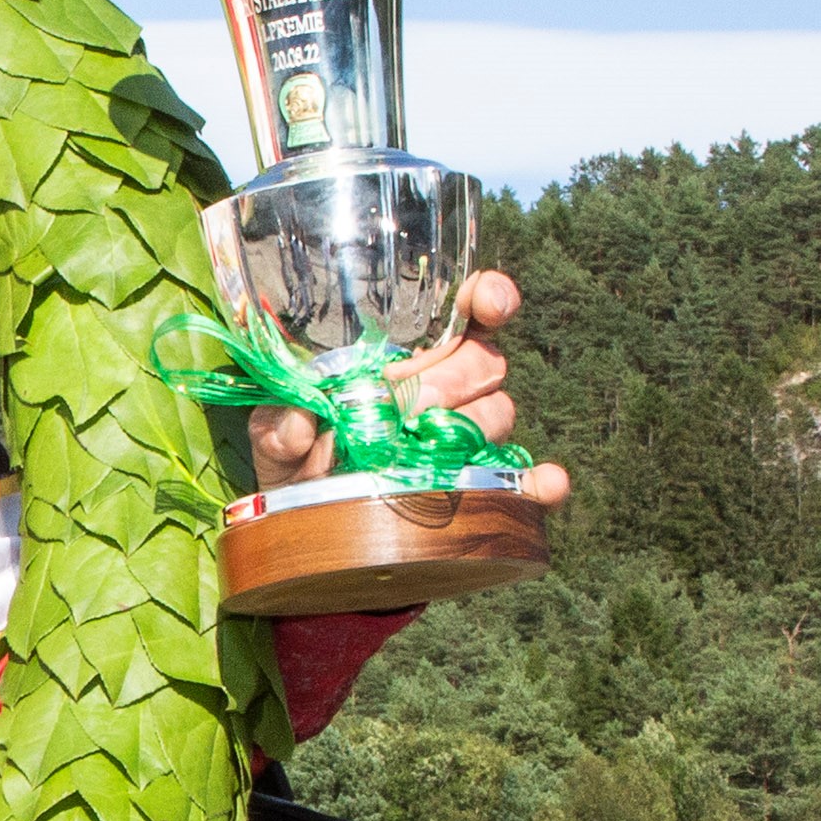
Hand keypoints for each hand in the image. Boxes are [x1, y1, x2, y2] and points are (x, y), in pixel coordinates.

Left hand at [247, 268, 576, 505]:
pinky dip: (540, 483)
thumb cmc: (298, 458)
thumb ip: (279, 424)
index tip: (486, 301)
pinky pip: (526, 484)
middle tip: (408, 406)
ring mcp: (468, 439)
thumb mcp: (275, 434)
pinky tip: (545, 484)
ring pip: (500, 413)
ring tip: (422, 445)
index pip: (466, 313)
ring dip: (470, 426)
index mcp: (410, 357)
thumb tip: (298, 422)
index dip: (488, 297)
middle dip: (451, 378)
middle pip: (485, 363)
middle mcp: (449, 389)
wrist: (310, 522)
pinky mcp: (482, 491)